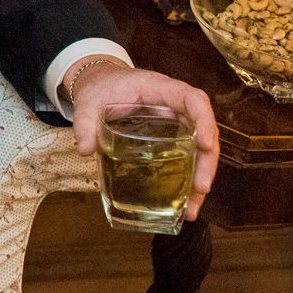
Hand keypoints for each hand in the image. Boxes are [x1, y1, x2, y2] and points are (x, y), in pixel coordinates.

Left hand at [68, 61, 218, 221]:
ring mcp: (175, 122)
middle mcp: (174, 106)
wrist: (99, 83)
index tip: (205, 145)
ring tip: (190, 209)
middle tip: (200, 189)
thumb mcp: (88, 101)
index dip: (205, 120)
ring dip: (198, 179)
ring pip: (198, 149)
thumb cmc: (99, 87)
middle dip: (206, 162)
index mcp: (160, 88)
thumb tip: (85, 149)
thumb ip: (85, 122)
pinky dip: (186, 180)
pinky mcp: (170, 138)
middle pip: (203, 131)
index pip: (193, 99)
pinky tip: (181, 204)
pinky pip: (185, 157)